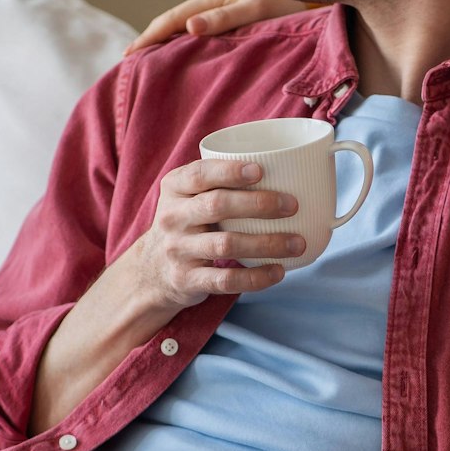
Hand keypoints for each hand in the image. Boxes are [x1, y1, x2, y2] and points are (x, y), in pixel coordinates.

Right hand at [119, 159, 303, 310]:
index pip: (200, 174)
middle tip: (292, 205)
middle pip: (217, 205)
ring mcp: (178, 250)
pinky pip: (225, 279)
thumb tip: (286, 171)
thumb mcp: (189, 197)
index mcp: (174, 189)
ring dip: (267, 244)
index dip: (230, 171)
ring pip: (226, 245)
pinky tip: (278, 271)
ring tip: (297, 243)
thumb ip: (219, 183)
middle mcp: (173, 218)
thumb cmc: (187, 224)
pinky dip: (256, 277)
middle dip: (258, 204)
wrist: (152, 270)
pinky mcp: (187, 280)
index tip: (261, 170)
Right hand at [126, 0, 310, 53]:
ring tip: (143, 63)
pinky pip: (193, 34)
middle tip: (126, 62)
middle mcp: (209, 2)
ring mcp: (215, 11)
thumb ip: (224, 19)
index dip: (149, 36)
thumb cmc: (285, 8)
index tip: (130, 54)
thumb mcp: (256, 11)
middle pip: (170, 22)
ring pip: (179, 28)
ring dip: (161, 44)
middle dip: (148, 40)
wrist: (306, 5)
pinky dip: (178, 45)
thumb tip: (189, 26)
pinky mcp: (223, 22)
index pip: (171, 18)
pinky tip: (172, 59)